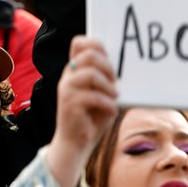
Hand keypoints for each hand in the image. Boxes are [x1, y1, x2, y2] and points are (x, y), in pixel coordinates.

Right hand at [47, 36, 118, 186]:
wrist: (76, 143)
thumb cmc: (91, 119)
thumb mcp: (101, 94)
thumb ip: (105, 80)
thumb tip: (121, 70)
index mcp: (75, 71)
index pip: (79, 43)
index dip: (95, 43)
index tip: (108, 58)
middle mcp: (68, 76)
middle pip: (88, 55)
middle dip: (107, 66)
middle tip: (115, 82)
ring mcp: (66, 89)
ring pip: (89, 73)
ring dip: (107, 85)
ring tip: (114, 97)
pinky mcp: (69, 103)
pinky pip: (93, 96)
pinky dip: (107, 103)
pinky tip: (110, 110)